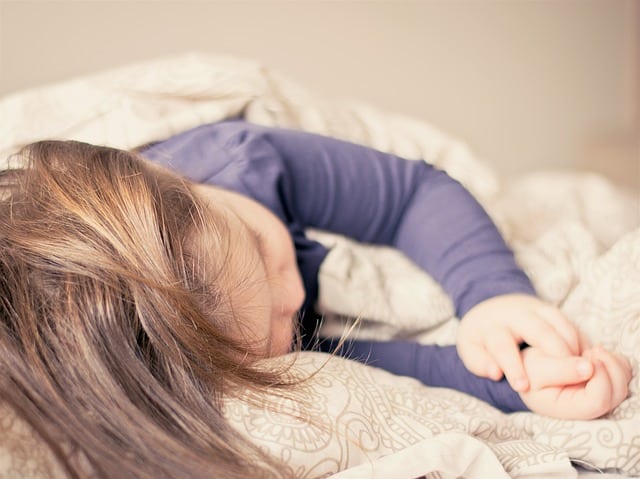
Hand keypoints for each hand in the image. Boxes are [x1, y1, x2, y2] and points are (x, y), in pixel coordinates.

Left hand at [457, 294, 585, 391]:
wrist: (492, 307)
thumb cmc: (482, 337)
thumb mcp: (470, 348)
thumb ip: (479, 362)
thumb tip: (495, 372)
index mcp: (491, 325)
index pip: (502, 345)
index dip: (513, 366)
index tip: (522, 387)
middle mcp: (514, 314)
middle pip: (538, 330)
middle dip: (555, 352)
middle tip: (570, 378)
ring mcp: (534, 309)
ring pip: (558, 324)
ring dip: (572, 347)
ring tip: (583, 373)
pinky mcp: (549, 310)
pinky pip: (569, 322)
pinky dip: (579, 341)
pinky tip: (587, 361)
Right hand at [518, 346, 631, 418]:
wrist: (528, 367)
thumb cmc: (528, 370)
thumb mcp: (537, 368)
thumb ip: (562, 369)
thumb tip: (589, 367)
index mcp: (569, 409)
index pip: (598, 401)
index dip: (600, 377)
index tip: (587, 355)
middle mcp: (588, 408)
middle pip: (616, 393)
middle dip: (610, 367)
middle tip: (592, 350)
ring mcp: (597, 397)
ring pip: (623, 383)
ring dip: (614, 363)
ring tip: (593, 350)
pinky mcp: (603, 385)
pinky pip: (622, 374)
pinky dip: (616, 361)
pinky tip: (597, 353)